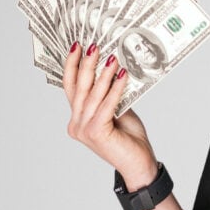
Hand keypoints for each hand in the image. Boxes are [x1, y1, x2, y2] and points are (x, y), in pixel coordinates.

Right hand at [62, 42, 157, 187]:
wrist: (139, 163)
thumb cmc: (129, 139)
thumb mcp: (117, 111)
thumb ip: (109, 95)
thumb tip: (111, 68)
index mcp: (77, 119)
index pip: (71, 88)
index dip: (72, 66)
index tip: (76, 46)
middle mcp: (76, 124)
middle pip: (79, 88)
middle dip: (86, 64)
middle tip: (93, 45)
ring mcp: (84, 130)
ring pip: (92, 95)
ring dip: (103, 74)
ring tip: (111, 57)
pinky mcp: (96, 132)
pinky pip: (106, 104)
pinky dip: (115, 88)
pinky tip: (123, 75)